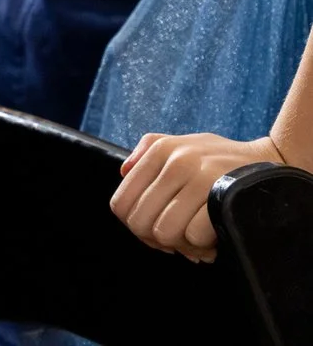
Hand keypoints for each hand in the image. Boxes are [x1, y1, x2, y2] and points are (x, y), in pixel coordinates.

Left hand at [110, 131, 287, 260]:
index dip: (134, 227)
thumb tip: (124, 174)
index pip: (122, 203)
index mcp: (159, 151)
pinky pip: (193, 236)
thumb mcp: (180, 144)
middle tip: (175, 242)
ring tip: (194, 242)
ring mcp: (199, 178)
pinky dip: (201, 246)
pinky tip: (210, 242)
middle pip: (140, 222)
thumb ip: (146, 153)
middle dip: (156, 241)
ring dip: (180, 245)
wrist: (270, 161)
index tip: (152, 233)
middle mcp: (175, 161)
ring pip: (164, 232)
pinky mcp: (223, 196)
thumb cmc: (219, 159)